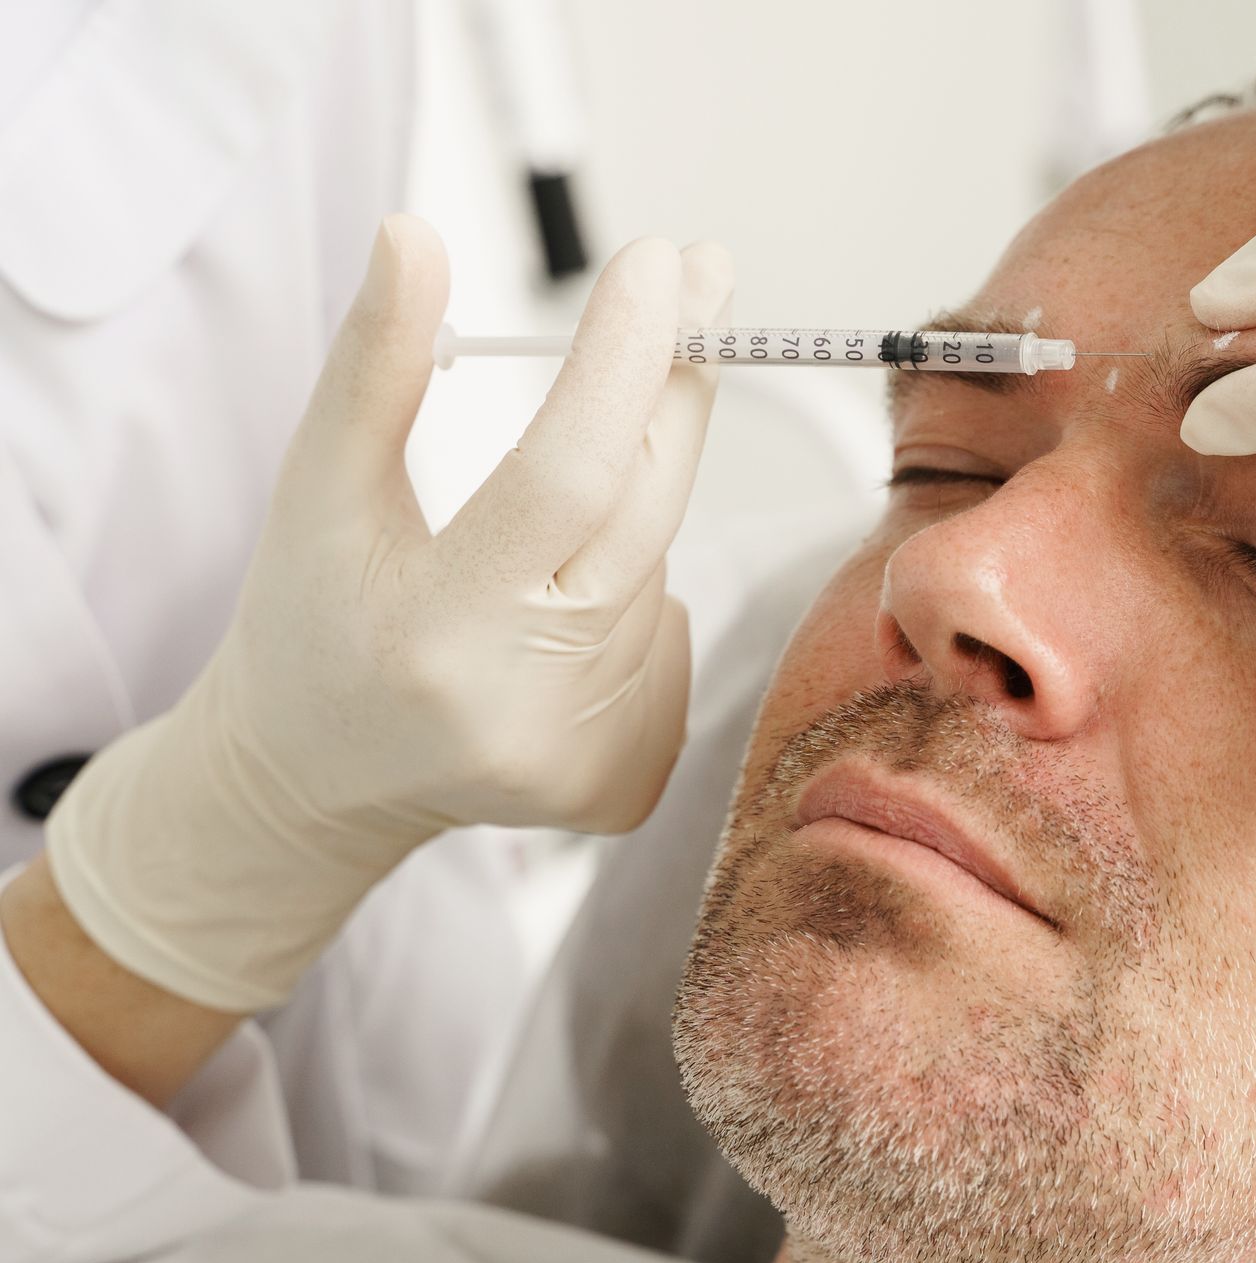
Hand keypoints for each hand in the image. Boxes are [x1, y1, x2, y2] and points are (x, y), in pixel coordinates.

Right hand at [46, 216, 732, 1010]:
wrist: (317, 782)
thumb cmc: (311, 625)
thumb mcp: (315, 489)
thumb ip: (372, 365)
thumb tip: (416, 235)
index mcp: (435, 628)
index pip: (564, 472)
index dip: (623, 358)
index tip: (664, 262)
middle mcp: (522, 704)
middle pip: (645, 508)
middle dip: (674, 387)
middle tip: (694, 292)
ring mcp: (583, 754)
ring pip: (656, 567)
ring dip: (624, 511)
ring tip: (532, 543)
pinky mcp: (624, 783)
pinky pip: (672, 636)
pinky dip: (631, 593)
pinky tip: (557, 616)